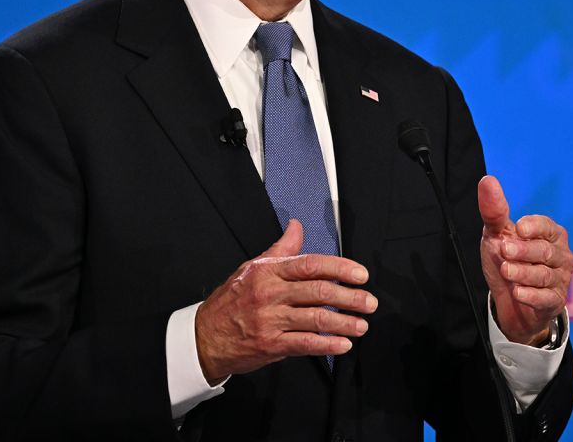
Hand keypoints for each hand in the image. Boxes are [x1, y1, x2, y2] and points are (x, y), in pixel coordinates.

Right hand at [194, 220, 378, 383]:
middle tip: (369, 302)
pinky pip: (305, 344)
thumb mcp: (252, 267)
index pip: (311, 265)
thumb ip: (280, 249)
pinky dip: (327, 345)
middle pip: (319, 292)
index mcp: (269, 272)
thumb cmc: (230, 301)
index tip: (360, 274)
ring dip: (345, 323)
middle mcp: (271, 294)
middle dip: (351, 297)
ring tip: (362, 325)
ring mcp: (271, 320)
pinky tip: (343, 345)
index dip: (340, 268)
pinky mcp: (270, 345)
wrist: (204, 336)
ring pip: (316, 319)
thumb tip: (296, 226)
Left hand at [478, 175, 572, 345]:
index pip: (548, 227)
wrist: (508, 300)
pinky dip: (531, 296)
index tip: (518, 228)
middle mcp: (560, 256)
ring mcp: (559, 280)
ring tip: (506, 270)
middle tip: (504, 250)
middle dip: (524, 250)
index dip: (535, 226)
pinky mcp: (553, 302)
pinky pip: (546, 298)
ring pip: (544, 275)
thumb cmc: (507, 260)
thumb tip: (488, 180)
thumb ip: (495, 210)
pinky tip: (518, 292)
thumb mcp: (497, 235)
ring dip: (523, 272)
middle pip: (546, 251)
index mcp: (551, 235)